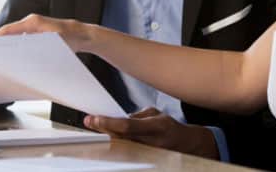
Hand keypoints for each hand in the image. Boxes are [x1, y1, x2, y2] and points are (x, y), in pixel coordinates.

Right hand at [0, 14, 92, 51]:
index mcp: (33, 22)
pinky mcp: (36, 35)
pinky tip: (12, 60)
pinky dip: (15, 49)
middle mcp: (31, 23)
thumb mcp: (55, 41)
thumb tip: (21, 52)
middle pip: (9, 34)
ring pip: (14, 38)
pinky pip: (21, 42)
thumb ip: (38, 45)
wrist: (83, 35)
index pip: (9, 30)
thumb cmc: (70, 37)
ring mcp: (33, 29)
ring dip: (6, 47)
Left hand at [84, 107, 219, 159]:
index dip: (108, 122)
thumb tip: (118, 119)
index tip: (93, 118)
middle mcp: (152, 142)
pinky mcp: (146, 160)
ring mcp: (149, 153)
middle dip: (103, 130)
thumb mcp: (156, 114)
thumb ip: (137, 116)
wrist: (187, 145)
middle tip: (89, 122)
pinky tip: (107, 140)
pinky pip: (126, 153)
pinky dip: (115, 146)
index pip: (127, 125)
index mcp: (156, 127)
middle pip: (121, 138)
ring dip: (107, 138)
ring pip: (121, 147)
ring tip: (95, 128)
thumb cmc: (169, 127)